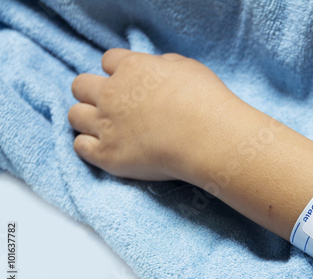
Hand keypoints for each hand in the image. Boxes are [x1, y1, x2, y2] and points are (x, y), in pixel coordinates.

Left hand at [69, 49, 238, 180]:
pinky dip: (89, 146)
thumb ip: (164, 64)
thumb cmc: (206, 101)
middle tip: (112, 105)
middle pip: (81, 85)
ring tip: (105, 128)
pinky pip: (80, 146)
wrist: (207, 138)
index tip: (130, 82)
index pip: (109, 60)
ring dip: (87, 118)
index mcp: (131, 68)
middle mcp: (111, 93)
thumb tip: (156, 67)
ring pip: (75, 115)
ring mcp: (106, 125)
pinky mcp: (107, 155)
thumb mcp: (188, 68)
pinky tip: (105, 147)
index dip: (118, 71)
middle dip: (93, 92)